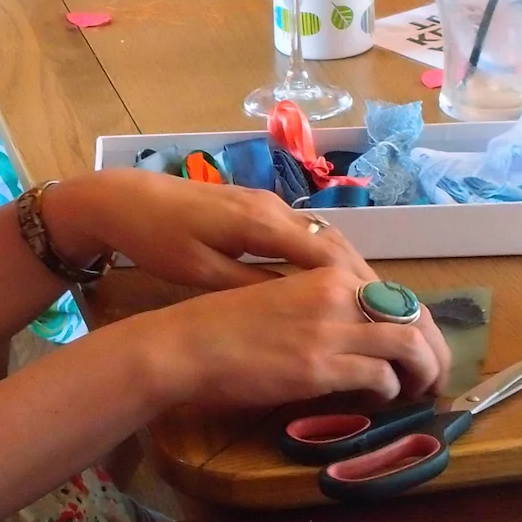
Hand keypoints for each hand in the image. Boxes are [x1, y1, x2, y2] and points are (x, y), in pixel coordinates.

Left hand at [46, 169, 376, 292]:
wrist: (126, 198)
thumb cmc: (158, 238)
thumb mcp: (200, 273)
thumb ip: (251, 287)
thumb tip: (300, 308)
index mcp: (263, 224)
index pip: (330, 258)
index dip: (361, 292)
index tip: (385, 324)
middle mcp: (277, 208)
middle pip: (339, 246)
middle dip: (368, 284)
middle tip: (395, 323)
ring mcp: (271, 205)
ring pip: (328, 238)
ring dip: (353, 272)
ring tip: (377, 311)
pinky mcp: (261, 208)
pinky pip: (310, 235)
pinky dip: (331, 261)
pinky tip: (337, 288)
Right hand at [143, 264, 449, 408]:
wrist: (185, 345)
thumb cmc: (223, 326)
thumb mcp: (283, 300)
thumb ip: (323, 309)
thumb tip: (360, 334)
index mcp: (327, 275)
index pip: (396, 294)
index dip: (419, 324)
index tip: (424, 348)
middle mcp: (336, 294)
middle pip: (413, 316)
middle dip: (435, 350)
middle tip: (438, 378)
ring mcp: (329, 329)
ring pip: (408, 345)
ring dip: (423, 372)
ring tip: (421, 392)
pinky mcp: (319, 366)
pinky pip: (379, 378)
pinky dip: (389, 391)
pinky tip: (381, 400)